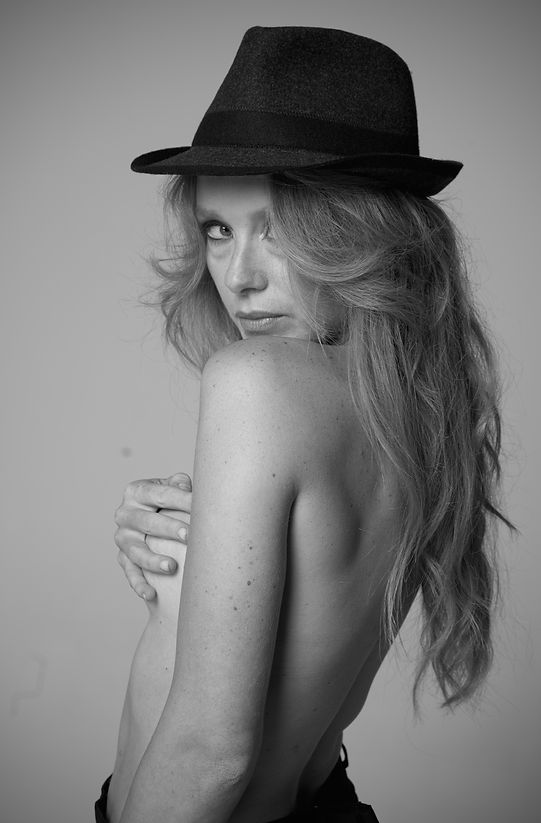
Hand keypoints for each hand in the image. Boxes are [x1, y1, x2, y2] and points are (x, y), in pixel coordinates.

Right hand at [114, 472, 191, 600]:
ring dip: (152, 560)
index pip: (160, 494)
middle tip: (190, 536)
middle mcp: (125, 514)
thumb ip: (179, 483)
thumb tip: (185, 486)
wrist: (152, 518)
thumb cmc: (169, 501)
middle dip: (169, 528)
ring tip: (172, 567)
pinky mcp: (123, 558)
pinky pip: (130, 573)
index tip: (200, 506)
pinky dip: (139, 584)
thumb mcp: (171, 487)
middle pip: (147, 522)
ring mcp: (122, 538)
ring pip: (136, 551)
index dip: (180, 499)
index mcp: (137, 491)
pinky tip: (151, 594)